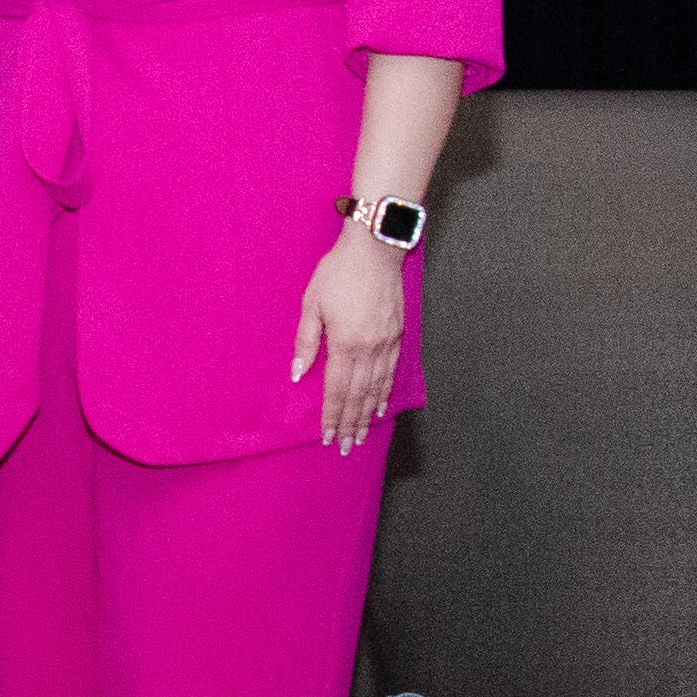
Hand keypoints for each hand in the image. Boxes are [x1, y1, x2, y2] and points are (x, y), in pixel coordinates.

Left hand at [290, 229, 408, 450]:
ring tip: (362, 435)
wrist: (376, 249)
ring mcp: (387, 343)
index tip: (329, 436)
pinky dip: (384, 393)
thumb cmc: (338, 272)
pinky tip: (379, 406)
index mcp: (346, 343)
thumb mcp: (312, 303)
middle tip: (346, 447)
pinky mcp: (397, 336)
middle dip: (351, 424)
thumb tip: (299, 373)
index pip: (338, 389)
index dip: (333, 415)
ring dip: (368, 414)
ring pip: (377, 388)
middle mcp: (370, 348)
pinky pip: (390, 372)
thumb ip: (306, 340)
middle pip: (359, 395)